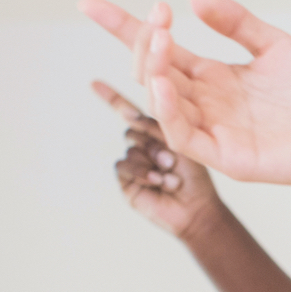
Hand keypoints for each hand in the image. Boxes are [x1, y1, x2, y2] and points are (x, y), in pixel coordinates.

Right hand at [80, 0, 290, 193]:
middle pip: (154, 71)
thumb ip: (237, 23)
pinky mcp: (228, 157)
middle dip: (144, 41)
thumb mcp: (277, 47)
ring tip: (158, 40)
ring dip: (153, 70)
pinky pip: (186, 135)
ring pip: (163, 102)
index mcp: (216, 77)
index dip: (123, 27)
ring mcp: (216, 131)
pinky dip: (169, 110)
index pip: (161, 50)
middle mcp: (209, 103)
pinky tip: (165, 83)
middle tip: (158, 16)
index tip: (88, 3)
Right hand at [94, 82, 223, 239]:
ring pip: (130, 149)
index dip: (111, 98)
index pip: (129, 113)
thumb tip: (129, 115)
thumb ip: (157, 127)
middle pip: (132, 129)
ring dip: (152, 162)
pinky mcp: (126, 180)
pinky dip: (141, 173)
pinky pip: (123, 166)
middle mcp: (141, 146)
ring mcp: (133, 163)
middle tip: (171, 161)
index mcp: (155, 134)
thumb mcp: (180, 145)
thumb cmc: (195, 177)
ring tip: (170, 176)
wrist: (197, 208)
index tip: (94, 83)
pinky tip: (158, 182)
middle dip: (154, 144)